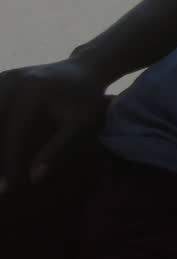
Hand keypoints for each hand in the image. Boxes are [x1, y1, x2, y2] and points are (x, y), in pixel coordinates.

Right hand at [0, 59, 107, 193]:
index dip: (8, 164)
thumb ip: (58, 149)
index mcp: (31, 93)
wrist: (83, 70)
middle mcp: (10, 82)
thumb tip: (34, 178)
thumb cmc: (85, 100)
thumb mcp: (80, 124)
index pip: (11, 135)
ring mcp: (2, 79)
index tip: (6, 188)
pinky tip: (0, 148)